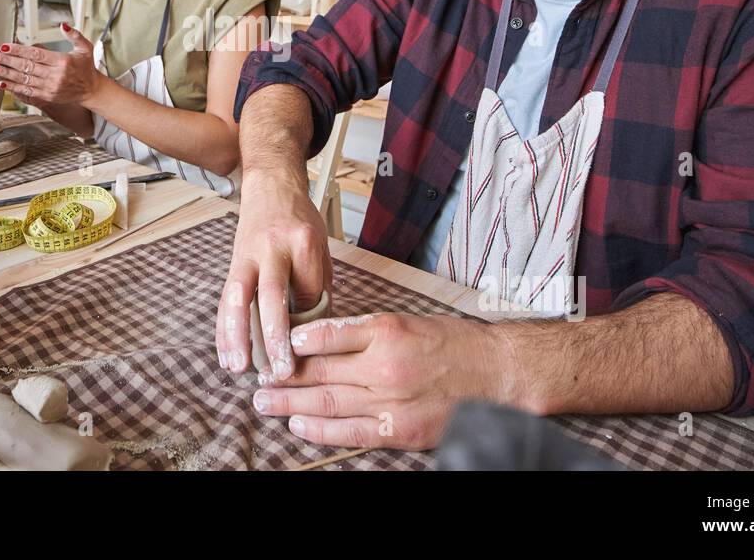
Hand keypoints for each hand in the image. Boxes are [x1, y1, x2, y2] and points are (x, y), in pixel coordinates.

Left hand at [0, 24, 100, 104]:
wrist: (91, 90)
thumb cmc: (86, 67)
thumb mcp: (85, 47)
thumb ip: (74, 35)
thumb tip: (63, 25)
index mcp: (62, 61)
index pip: (36, 54)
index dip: (18, 50)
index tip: (5, 46)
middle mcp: (55, 75)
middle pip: (27, 66)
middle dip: (8, 60)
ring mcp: (50, 87)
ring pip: (24, 79)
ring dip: (7, 74)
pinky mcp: (47, 96)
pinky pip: (27, 91)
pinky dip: (14, 87)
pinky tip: (3, 83)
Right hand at [215, 169, 330, 379]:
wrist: (271, 186)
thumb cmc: (300, 219)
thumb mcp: (321, 245)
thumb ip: (319, 285)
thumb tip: (316, 331)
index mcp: (303, 241)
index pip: (309, 291)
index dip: (312, 320)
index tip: (312, 345)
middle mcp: (273, 247)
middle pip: (272, 295)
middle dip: (275, 336)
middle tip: (281, 370)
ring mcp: (249, 254)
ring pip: (238, 296)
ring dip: (237, 335)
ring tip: (240, 367)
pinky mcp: (233, 263)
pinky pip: (225, 299)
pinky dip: (224, 329)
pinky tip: (226, 354)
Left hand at [250, 312, 508, 450]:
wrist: (497, 373)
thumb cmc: (452, 343)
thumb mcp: (405, 321)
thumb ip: (363, 331)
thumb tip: (318, 337)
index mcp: (385, 330)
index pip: (324, 335)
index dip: (292, 342)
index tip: (273, 343)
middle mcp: (384, 365)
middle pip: (318, 370)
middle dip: (282, 374)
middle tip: (256, 376)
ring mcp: (391, 400)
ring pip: (328, 401)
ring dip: (290, 402)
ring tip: (264, 401)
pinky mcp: (400, 429)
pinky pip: (351, 432)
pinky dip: (321, 429)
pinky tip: (298, 423)